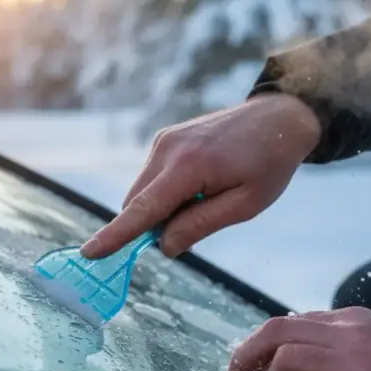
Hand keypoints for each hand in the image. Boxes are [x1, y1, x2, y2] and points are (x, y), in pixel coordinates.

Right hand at [80, 93, 320, 258]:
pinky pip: (153, 178)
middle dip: (152, 225)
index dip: (116, 235)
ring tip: (208, 196)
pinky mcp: (166, 138)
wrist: (280, 117)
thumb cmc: (269, 164)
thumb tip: (162, 245)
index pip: (143, 209)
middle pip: (137, 203)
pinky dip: (166, 193)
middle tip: (194, 225)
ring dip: (162, 208)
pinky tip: (201, 185)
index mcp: (189, 167)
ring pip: (144, 191)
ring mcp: (164, 140)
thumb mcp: (245, 205)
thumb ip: (200, 225)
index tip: (90, 253)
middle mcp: (167, 149)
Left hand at [225, 307, 370, 370]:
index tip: (250, 364)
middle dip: (245, 356)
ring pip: (283, 364)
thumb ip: (343, 344)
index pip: (292, 322)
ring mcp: (350, 366)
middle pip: (275, 332)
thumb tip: (303, 358)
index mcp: (352, 321)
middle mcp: (347, 335)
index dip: (262, 344)